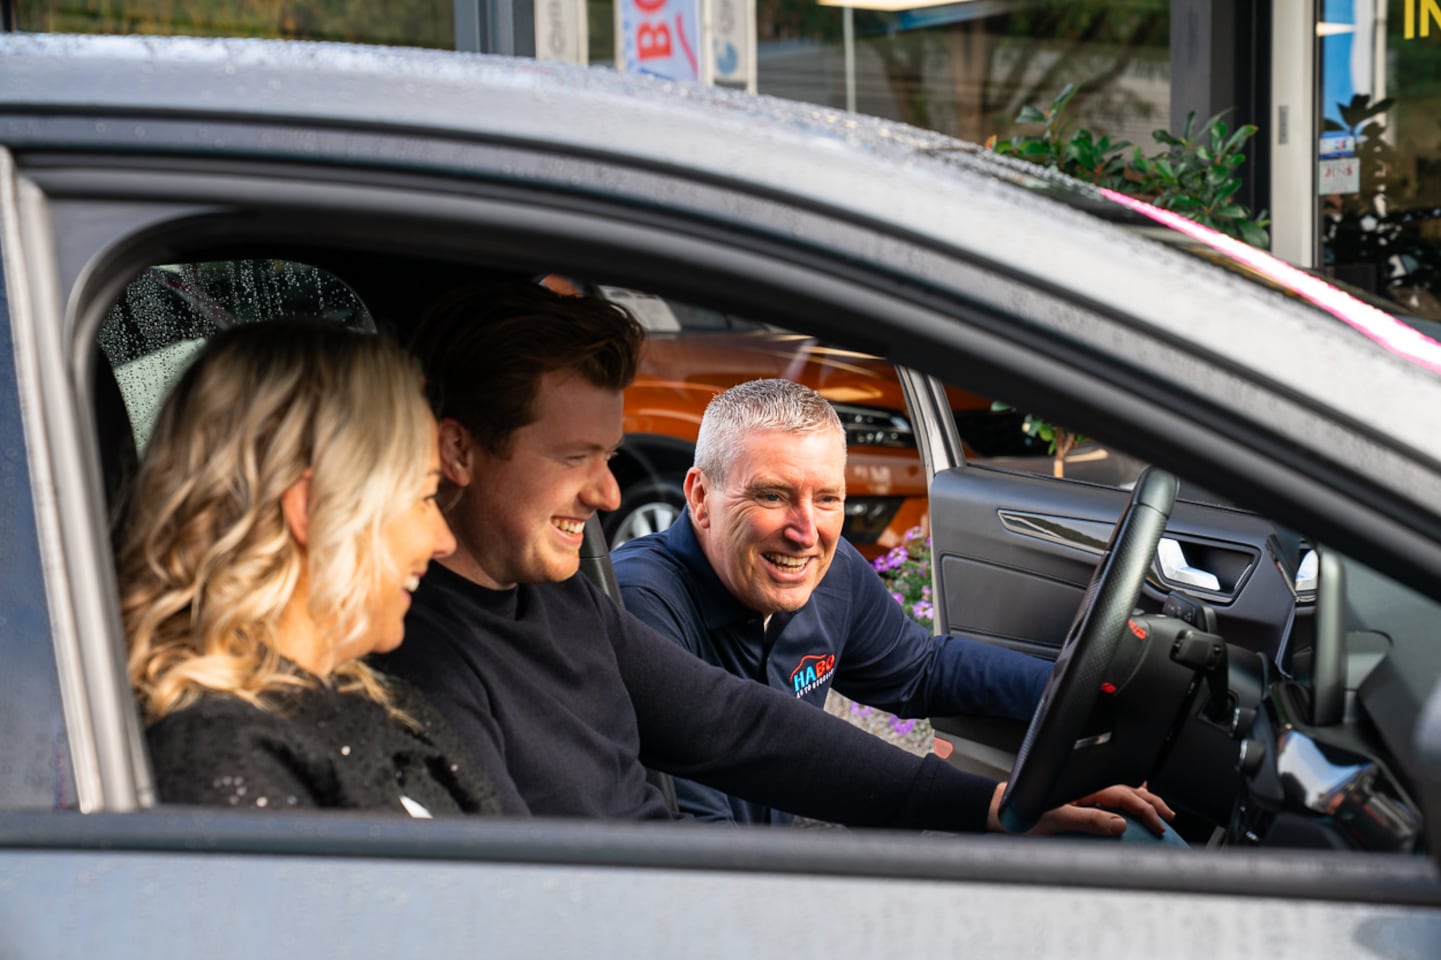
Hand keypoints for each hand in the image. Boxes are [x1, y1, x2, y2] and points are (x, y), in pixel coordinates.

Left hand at [986, 781, 1175, 836]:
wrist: (1001, 809)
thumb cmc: (1023, 814)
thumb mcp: (1056, 819)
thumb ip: (1088, 820)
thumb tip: (1120, 824)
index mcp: (1085, 786)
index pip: (1124, 795)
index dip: (1146, 810)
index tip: (1160, 826)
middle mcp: (1085, 785)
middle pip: (1126, 790)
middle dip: (1151, 802)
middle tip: (1170, 816)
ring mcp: (1081, 791)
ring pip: (1119, 792)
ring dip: (1141, 799)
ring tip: (1158, 808)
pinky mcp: (1076, 798)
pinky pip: (1106, 796)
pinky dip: (1122, 797)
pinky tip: (1129, 803)